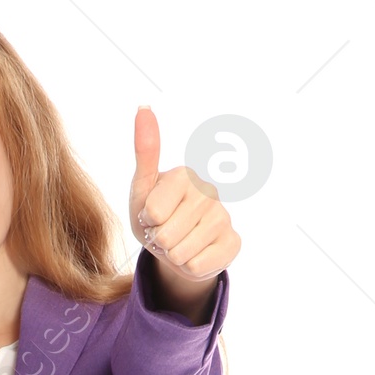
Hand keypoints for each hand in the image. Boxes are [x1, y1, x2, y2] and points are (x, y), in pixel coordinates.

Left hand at [128, 107, 240, 282]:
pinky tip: (194, 255)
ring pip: (181, 254)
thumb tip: (143, 107)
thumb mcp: (142, 189)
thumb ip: (144, 152)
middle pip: (166, 236)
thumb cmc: (156, 217)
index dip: (146, 222)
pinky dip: (189, 267)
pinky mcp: (233, 243)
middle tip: (165, 233)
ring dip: (173, 256)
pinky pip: (197, 267)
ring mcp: (224, 217)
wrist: (178, 249)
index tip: (152, 217)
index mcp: (185, 175)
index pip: (152, 213)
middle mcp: (209, 191)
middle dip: (159, 242)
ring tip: (178, 243)